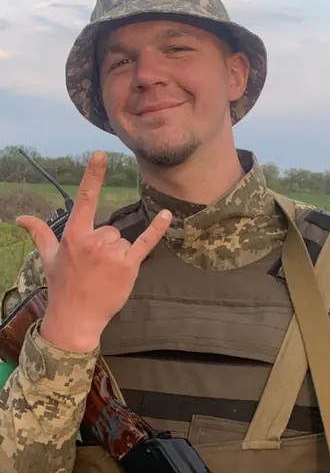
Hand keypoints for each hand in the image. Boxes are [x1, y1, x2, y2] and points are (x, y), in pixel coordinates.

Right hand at [16, 151, 171, 351]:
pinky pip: (146, 243)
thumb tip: (20, 218)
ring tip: (104, 274)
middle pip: (110, 229)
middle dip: (105, 245)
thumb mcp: (49, 258)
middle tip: (94, 268)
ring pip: (123, 241)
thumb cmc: (62, 286)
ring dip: (118, 255)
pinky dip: (157, 230)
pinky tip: (166, 215)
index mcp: (74, 235)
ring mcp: (113, 254)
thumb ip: (40, 233)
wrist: (76, 318)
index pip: (85, 199)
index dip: (94, 175)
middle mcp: (94, 241)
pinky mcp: (129, 266)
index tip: (101, 154)